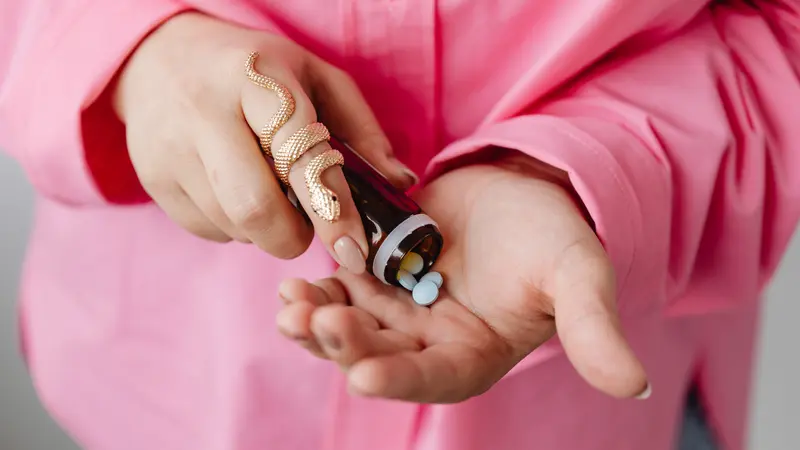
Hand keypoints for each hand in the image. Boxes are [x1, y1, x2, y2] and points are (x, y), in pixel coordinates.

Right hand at [113, 12, 416, 270]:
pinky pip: (208, 230)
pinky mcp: (153, 179)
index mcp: (256, 80)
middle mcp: (205, 111)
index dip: (332, 210)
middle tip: (306, 229)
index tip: (354, 252)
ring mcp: (170, 148)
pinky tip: (235, 192)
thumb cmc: (255, 71)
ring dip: (265, 229)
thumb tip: (401, 181)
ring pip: (233, 226)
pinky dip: (235, 226)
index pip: (299, 155)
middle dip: (293, 236)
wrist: (160, 57)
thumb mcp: (314, 76)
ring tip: (268, 191)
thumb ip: (362, 128)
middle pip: (255, 207)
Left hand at [275, 155, 647, 402]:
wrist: (524, 187)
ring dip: (318, 320)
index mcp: (474, 355)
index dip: (400, 378)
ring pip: (350, 325)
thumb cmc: (556, 234)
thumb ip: (593, 329)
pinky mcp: (379, 272)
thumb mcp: (578, 276)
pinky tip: (292, 280)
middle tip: (317, 321)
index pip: (433, 378)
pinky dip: (318, 286)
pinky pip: (341, 286)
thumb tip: (634, 385)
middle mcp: (429, 341)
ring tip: (290, 305)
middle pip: (378, 354)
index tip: (365, 375)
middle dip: (345, 343)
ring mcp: (400, 308)